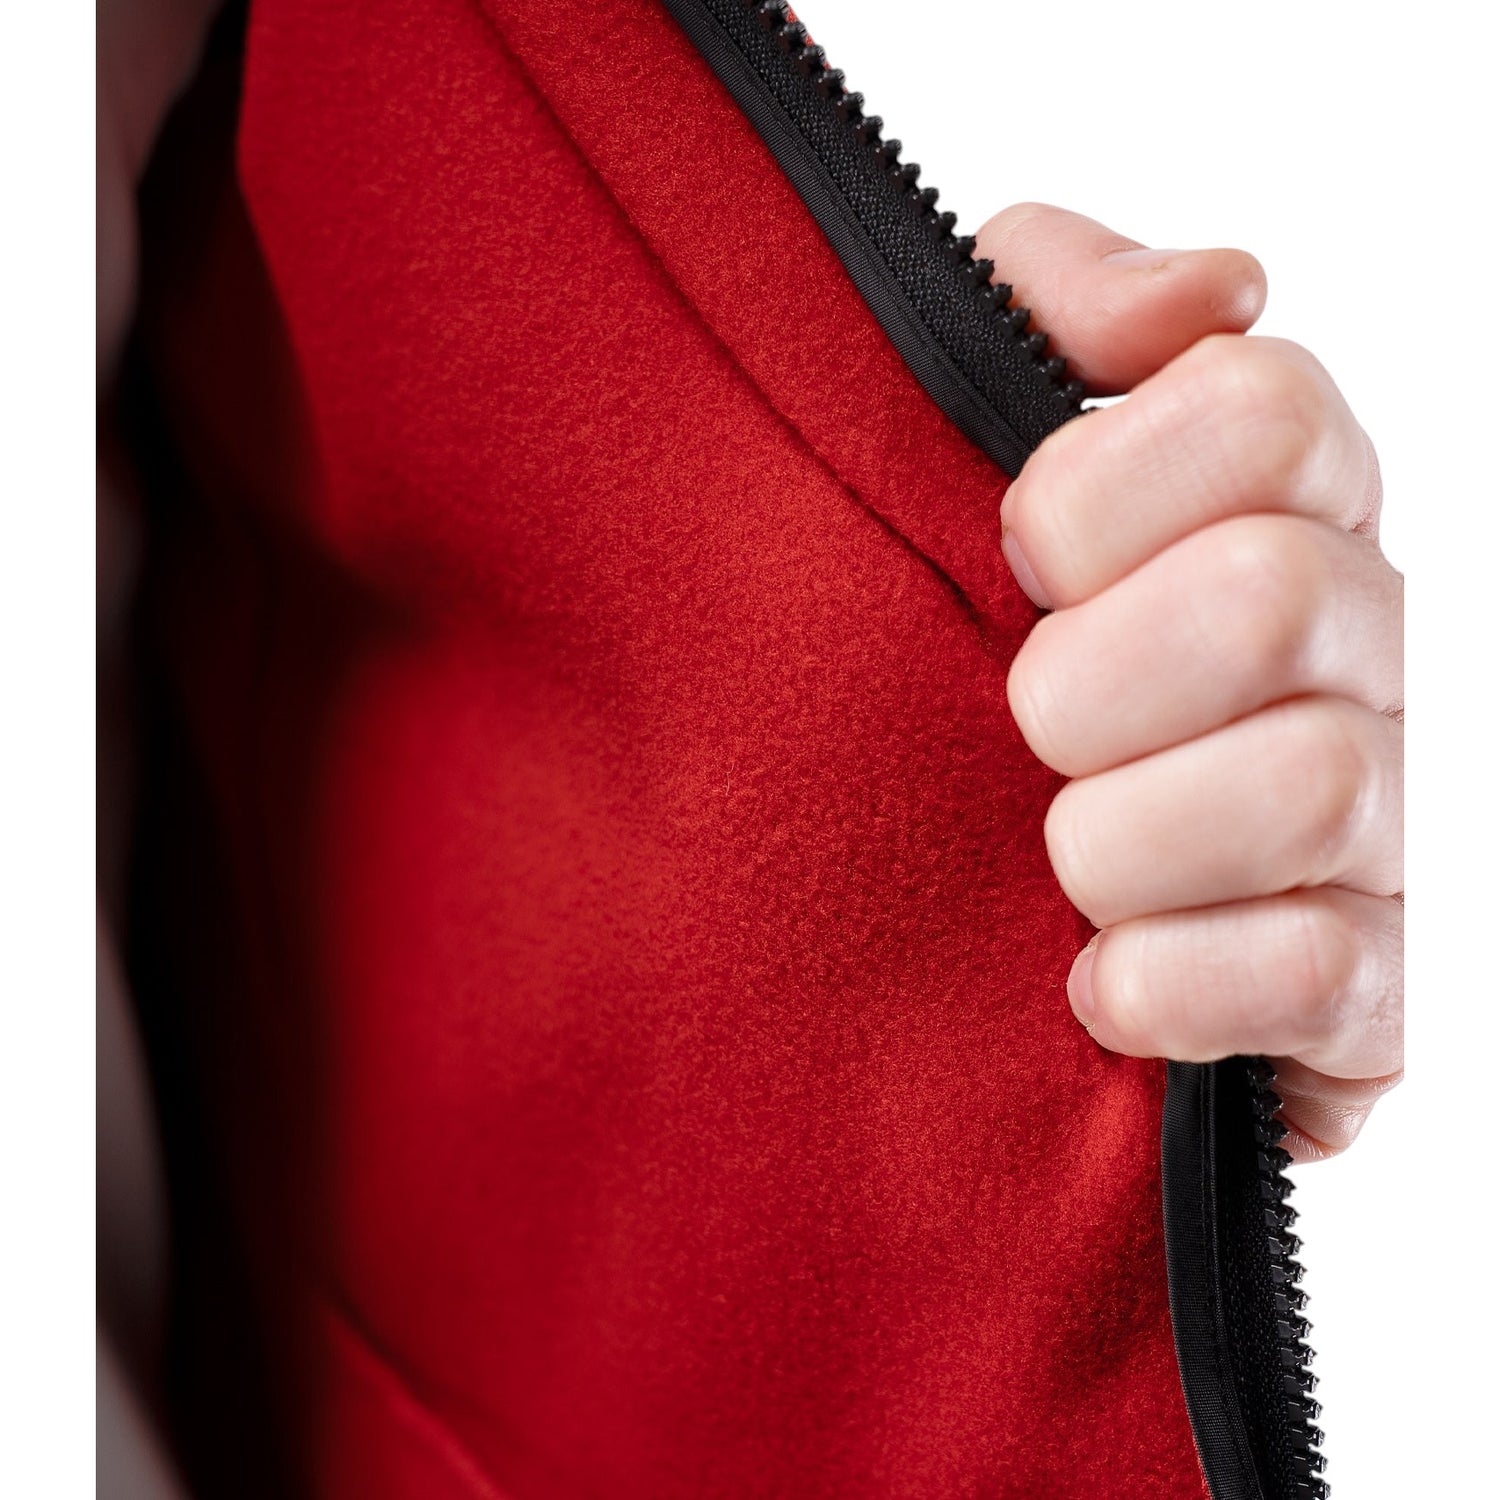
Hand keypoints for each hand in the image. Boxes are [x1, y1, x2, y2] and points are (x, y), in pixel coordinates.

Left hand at [981, 205, 1403, 1160]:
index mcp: (1295, 510)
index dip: (1099, 489)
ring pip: (1305, 788)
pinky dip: (1169, 984)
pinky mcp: (1384, 988)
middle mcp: (1379, 648)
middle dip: (1086, 682)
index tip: (1021, 559)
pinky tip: (1099, 979)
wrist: (1005, 908)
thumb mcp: (985, 462)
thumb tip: (1207, 290)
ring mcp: (1401, 822)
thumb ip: (1053, 315)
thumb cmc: (1012, 670)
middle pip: (1271, 598)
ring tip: (1061, 858)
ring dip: (1117, 838)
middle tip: (1026, 726)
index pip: (1267, 409)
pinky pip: (1320, 978)